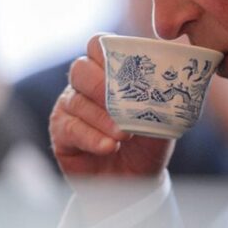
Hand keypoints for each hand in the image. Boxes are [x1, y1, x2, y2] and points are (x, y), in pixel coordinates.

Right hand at [50, 34, 174, 180]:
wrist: (134, 182)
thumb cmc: (146, 144)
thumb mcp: (160, 123)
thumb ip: (160, 103)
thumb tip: (167, 88)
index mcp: (108, 72)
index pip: (98, 45)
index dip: (109, 51)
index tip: (130, 70)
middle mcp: (85, 85)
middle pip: (81, 68)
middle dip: (102, 86)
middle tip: (124, 105)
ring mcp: (70, 106)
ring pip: (77, 101)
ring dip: (103, 118)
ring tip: (124, 135)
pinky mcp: (60, 131)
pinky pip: (70, 128)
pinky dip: (92, 138)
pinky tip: (109, 147)